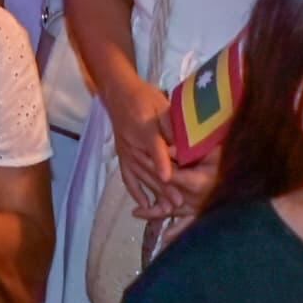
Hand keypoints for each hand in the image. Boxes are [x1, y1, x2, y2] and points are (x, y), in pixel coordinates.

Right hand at [106, 75, 183, 218]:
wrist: (118, 92)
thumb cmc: (145, 97)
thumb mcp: (162, 105)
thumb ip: (172, 127)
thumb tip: (184, 146)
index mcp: (144, 127)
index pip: (154, 147)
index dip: (161, 162)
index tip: (168, 178)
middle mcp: (133, 143)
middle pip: (149, 167)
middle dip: (164, 187)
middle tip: (179, 203)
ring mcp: (126, 152)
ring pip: (141, 176)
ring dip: (154, 193)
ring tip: (168, 209)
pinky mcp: (122, 157)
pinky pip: (128, 177)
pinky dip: (136, 192)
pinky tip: (146, 205)